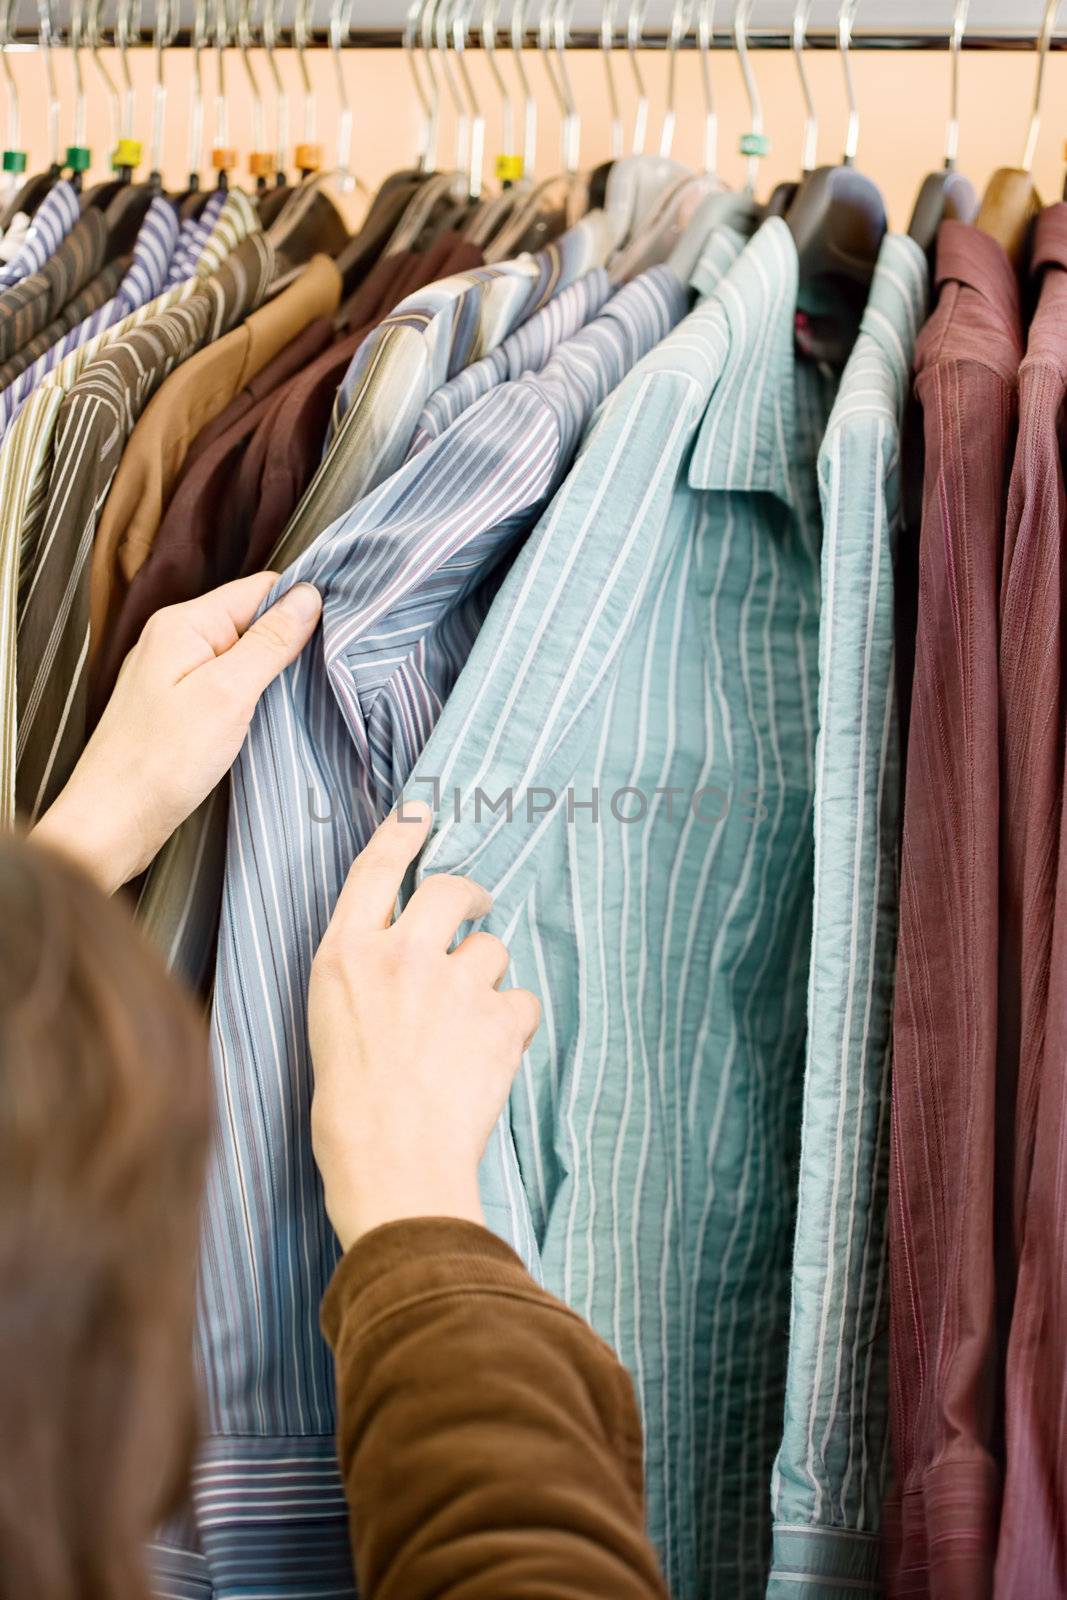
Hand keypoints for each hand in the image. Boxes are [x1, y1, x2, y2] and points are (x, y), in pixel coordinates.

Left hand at [32, 573, 321, 894]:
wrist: (111, 823)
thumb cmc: (160, 762)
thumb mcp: (228, 694)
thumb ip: (269, 642)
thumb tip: (308, 597)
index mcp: (183, 624)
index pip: (260, 590)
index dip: (301, 605)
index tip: (339, 632)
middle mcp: (176, 640)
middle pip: (252, 620)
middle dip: (290, 642)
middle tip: (327, 672)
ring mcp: (175, 674)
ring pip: (242, 656)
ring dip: (273, 673)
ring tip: (304, 697)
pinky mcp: (178, 707)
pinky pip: (227, 684)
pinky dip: (253, 696)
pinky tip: (270, 717)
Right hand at [308, 801, 540, 1252]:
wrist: (392, 1167)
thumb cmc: (348, 1110)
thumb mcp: (328, 1022)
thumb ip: (364, 971)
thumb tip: (403, 948)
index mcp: (344, 955)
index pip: (374, 868)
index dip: (402, 834)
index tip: (422, 813)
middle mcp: (400, 954)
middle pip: (450, 888)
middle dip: (469, 897)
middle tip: (475, 911)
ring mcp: (453, 982)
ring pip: (492, 948)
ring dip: (487, 979)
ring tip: (464, 1031)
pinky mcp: (498, 1016)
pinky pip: (523, 999)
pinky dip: (514, 1024)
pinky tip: (490, 1056)